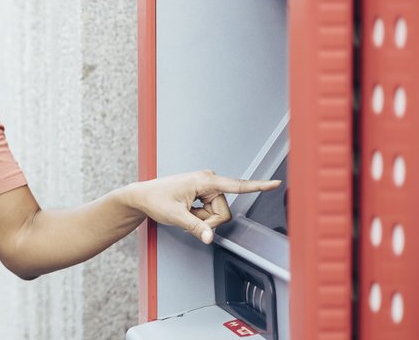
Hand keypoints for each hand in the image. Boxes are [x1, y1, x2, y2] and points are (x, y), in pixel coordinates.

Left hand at [127, 171, 280, 243]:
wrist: (143, 196)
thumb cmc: (155, 199)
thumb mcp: (175, 216)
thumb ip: (195, 228)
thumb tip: (209, 237)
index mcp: (204, 181)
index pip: (237, 186)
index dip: (258, 186)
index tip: (275, 183)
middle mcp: (209, 180)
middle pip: (224, 211)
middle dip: (208, 221)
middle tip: (189, 219)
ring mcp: (207, 186)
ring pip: (218, 214)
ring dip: (203, 219)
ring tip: (186, 213)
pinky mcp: (205, 192)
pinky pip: (211, 211)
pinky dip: (200, 216)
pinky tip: (188, 211)